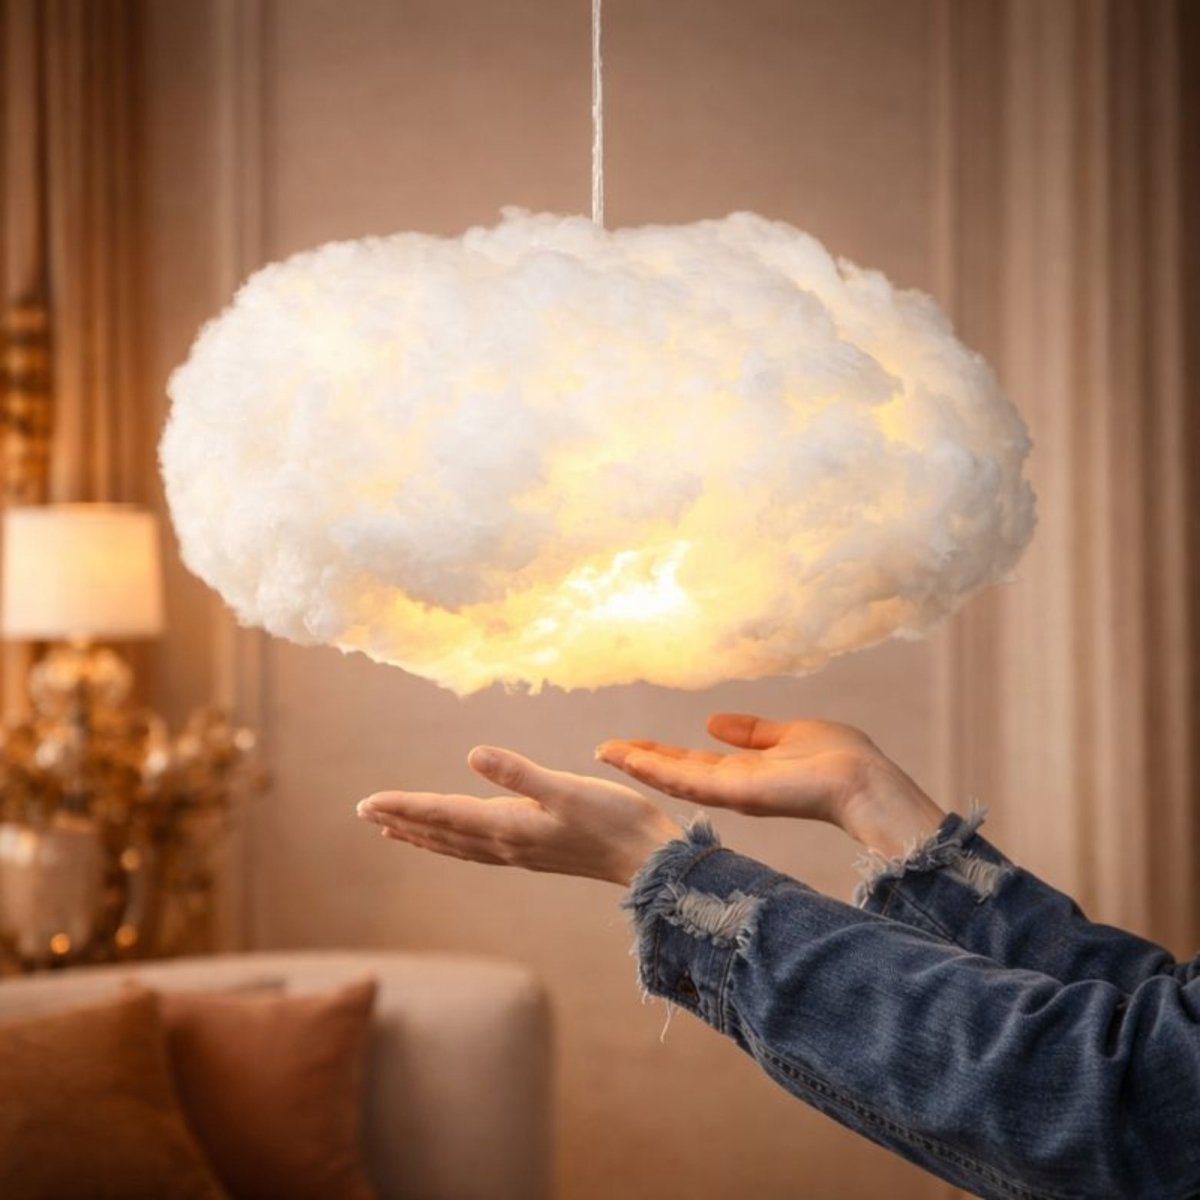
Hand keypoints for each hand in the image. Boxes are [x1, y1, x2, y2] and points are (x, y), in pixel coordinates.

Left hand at [357, 745, 681, 886]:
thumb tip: (474, 755)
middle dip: (401, 820)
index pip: (443, 815)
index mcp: (509, 827)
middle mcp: (506, 844)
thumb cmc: (614, 821)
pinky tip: (453, 839)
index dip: (404, 806)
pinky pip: (475, 849)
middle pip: (440, 833)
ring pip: (455, 844)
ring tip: (393, 828)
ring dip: (421, 834)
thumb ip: (520, 774)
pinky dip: (451, 842)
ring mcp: (519, 851)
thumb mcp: (568, 789)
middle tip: (363, 811)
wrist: (649, 860)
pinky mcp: (533, 851)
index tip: (366, 802)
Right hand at [596, 713, 945, 856]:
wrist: (864, 781)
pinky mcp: (737, 793)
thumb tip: (711, 721)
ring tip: (607, 753)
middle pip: (675, 773)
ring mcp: (732, 792)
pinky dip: (660, 771)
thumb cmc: (839, 758)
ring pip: (675, 779)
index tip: (630, 745)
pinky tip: (635, 759)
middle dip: (640, 762)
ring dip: (640, 766)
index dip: (660, 754)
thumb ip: (750, 732)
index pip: (692, 763)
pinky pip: (691, 780)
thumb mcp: (786, 734)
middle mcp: (732, 786)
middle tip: (603, 751)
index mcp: (744, 772)